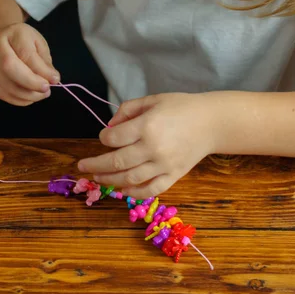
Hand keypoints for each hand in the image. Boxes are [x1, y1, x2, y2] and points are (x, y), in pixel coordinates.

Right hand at [0, 23, 59, 105]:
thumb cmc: (22, 43)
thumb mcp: (38, 45)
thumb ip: (44, 62)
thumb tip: (52, 79)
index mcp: (13, 34)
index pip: (26, 54)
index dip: (41, 70)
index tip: (55, 79)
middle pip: (9, 68)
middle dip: (31, 83)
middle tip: (46, 90)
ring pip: (6, 85)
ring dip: (28, 94)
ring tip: (41, 94)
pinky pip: (3, 94)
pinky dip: (19, 100)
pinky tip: (30, 97)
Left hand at [77, 93, 217, 197]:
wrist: (211, 123)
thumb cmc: (181, 107)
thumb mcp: (152, 100)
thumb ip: (128, 110)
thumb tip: (110, 127)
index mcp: (147, 126)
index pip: (113, 138)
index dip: (103, 138)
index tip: (104, 137)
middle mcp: (153, 148)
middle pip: (116, 162)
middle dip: (95, 165)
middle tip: (83, 166)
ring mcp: (164, 165)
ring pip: (129, 178)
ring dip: (109, 181)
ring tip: (97, 178)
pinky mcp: (173, 176)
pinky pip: (150, 190)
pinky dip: (134, 193)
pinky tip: (122, 190)